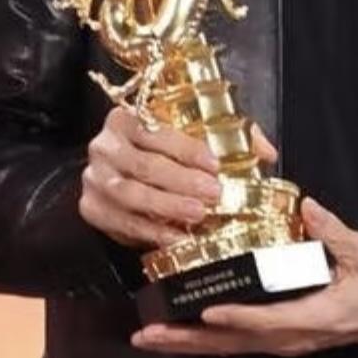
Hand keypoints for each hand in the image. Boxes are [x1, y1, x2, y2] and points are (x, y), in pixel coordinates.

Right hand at [80, 106, 275, 248]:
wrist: (119, 172)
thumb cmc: (162, 152)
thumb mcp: (192, 136)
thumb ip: (230, 138)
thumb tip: (266, 152)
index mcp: (127, 118)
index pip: (157, 132)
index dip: (187, 149)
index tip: (215, 164)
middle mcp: (105, 146)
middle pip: (144, 165)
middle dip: (181, 181)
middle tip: (213, 194)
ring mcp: (94, 179)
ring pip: (131, 195)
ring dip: (166, 207)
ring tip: (198, 216)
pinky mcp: (91, 208)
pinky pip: (121, 223)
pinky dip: (150, 232)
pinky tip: (176, 238)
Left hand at [131, 197, 357, 357]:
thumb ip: (335, 233)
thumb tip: (307, 207)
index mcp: (316, 315)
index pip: (272, 320)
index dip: (239, 317)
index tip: (209, 310)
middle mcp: (290, 335)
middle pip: (234, 342)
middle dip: (190, 338)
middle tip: (149, 333)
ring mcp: (279, 341)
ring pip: (226, 347)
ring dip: (185, 342)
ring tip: (147, 336)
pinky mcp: (271, 337)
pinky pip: (231, 343)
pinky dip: (199, 339)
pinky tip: (172, 332)